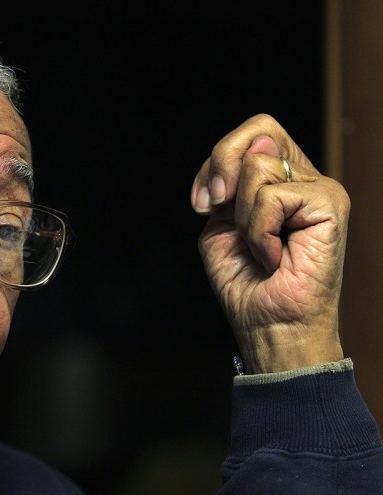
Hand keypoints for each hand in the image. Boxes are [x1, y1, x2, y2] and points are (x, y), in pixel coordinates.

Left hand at [191, 114, 348, 372]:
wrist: (268, 324)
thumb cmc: (246, 282)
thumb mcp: (220, 225)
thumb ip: (228, 184)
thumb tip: (257, 143)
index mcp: (280, 180)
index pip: (254, 133)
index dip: (218, 158)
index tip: (204, 203)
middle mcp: (304, 178)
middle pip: (261, 129)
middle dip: (223, 162)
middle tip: (216, 205)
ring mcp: (320, 189)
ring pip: (259, 165)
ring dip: (243, 216)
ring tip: (260, 248)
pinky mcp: (331, 204)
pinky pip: (273, 195)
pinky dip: (259, 231)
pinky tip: (274, 256)